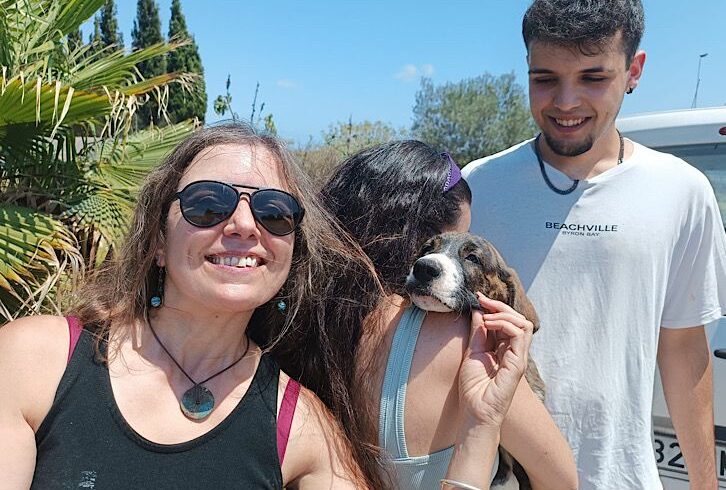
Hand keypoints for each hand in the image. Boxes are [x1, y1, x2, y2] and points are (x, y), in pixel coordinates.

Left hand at [457, 293, 533, 428]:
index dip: (494, 307)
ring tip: (486, 316)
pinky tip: (488, 325)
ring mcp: (518, 357)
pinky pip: (519, 334)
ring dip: (503, 313)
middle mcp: (514, 351)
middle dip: (500, 305)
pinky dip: (504, 324)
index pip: (508, 321)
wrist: (474, 412)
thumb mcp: (473, 352)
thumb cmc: (473, 387)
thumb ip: (478, 332)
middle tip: (482, 299)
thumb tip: (479, 310)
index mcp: (504, 349)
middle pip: (518, 318)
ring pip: (523, 323)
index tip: (478, 298)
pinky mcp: (518, 363)